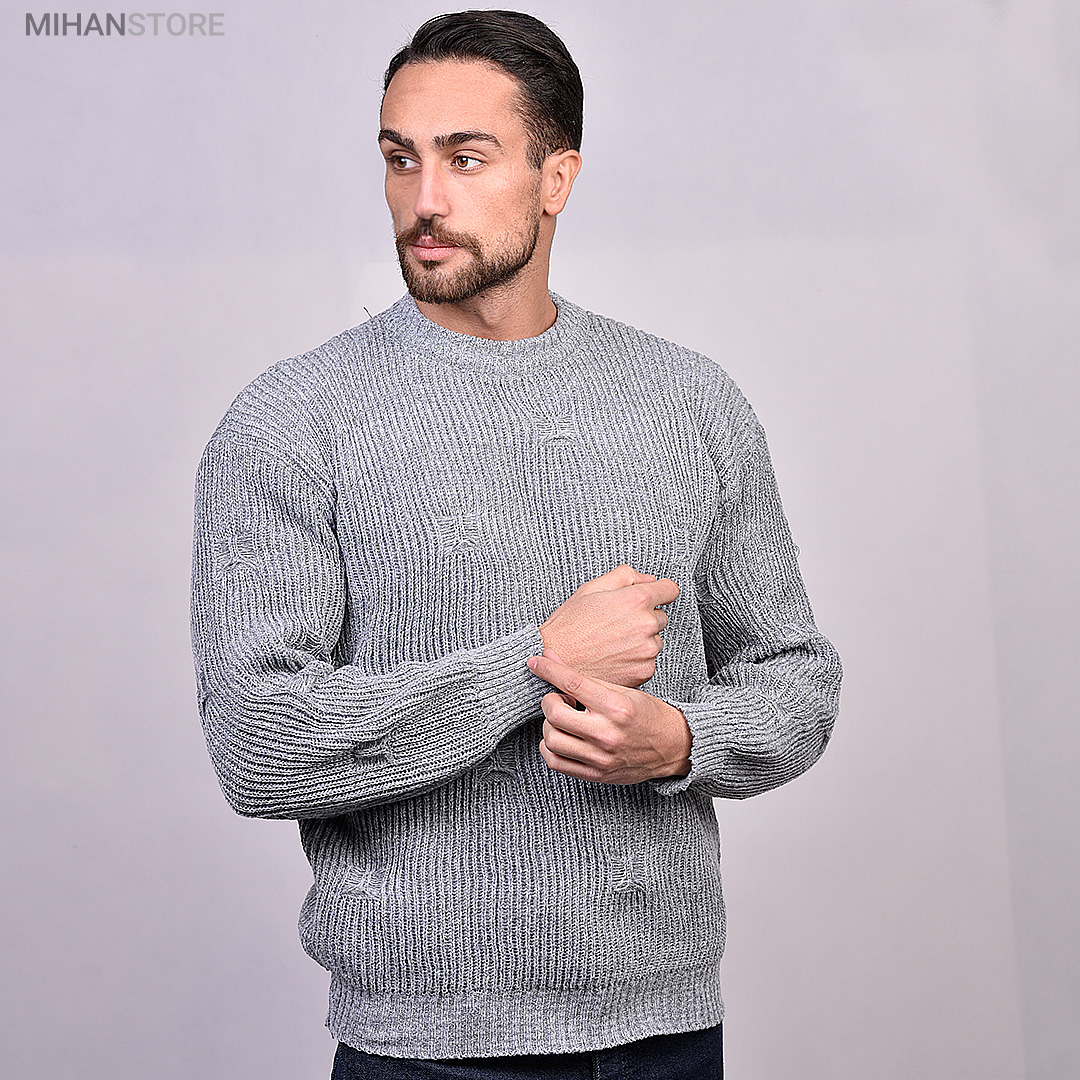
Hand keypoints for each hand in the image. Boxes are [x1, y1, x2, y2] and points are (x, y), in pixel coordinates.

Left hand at [527, 652, 691, 784]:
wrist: (672, 746)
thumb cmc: (647, 713)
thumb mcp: (624, 690)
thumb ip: (588, 678)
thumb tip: (551, 658)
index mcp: (616, 706)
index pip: (572, 683)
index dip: (548, 670)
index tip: (535, 662)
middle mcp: (608, 733)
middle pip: (555, 714)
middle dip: (548, 701)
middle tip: (557, 698)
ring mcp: (601, 757)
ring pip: (550, 739)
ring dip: (548, 724)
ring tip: (561, 718)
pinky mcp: (596, 774)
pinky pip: (556, 762)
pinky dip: (549, 747)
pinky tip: (560, 736)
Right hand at [539, 564, 679, 688]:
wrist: (555, 661)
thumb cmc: (569, 625)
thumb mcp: (591, 588)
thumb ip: (625, 576)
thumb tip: (648, 580)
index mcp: (636, 600)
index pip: (669, 589)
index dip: (659, 590)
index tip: (652, 595)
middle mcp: (646, 625)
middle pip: (660, 616)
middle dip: (643, 617)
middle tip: (616, 623)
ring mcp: (646, 650)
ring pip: (654, 640)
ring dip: (640, 640)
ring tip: (612, 642)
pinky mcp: (643, 671)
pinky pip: (648, 660)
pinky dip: (635, 659)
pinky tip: (613, 656)